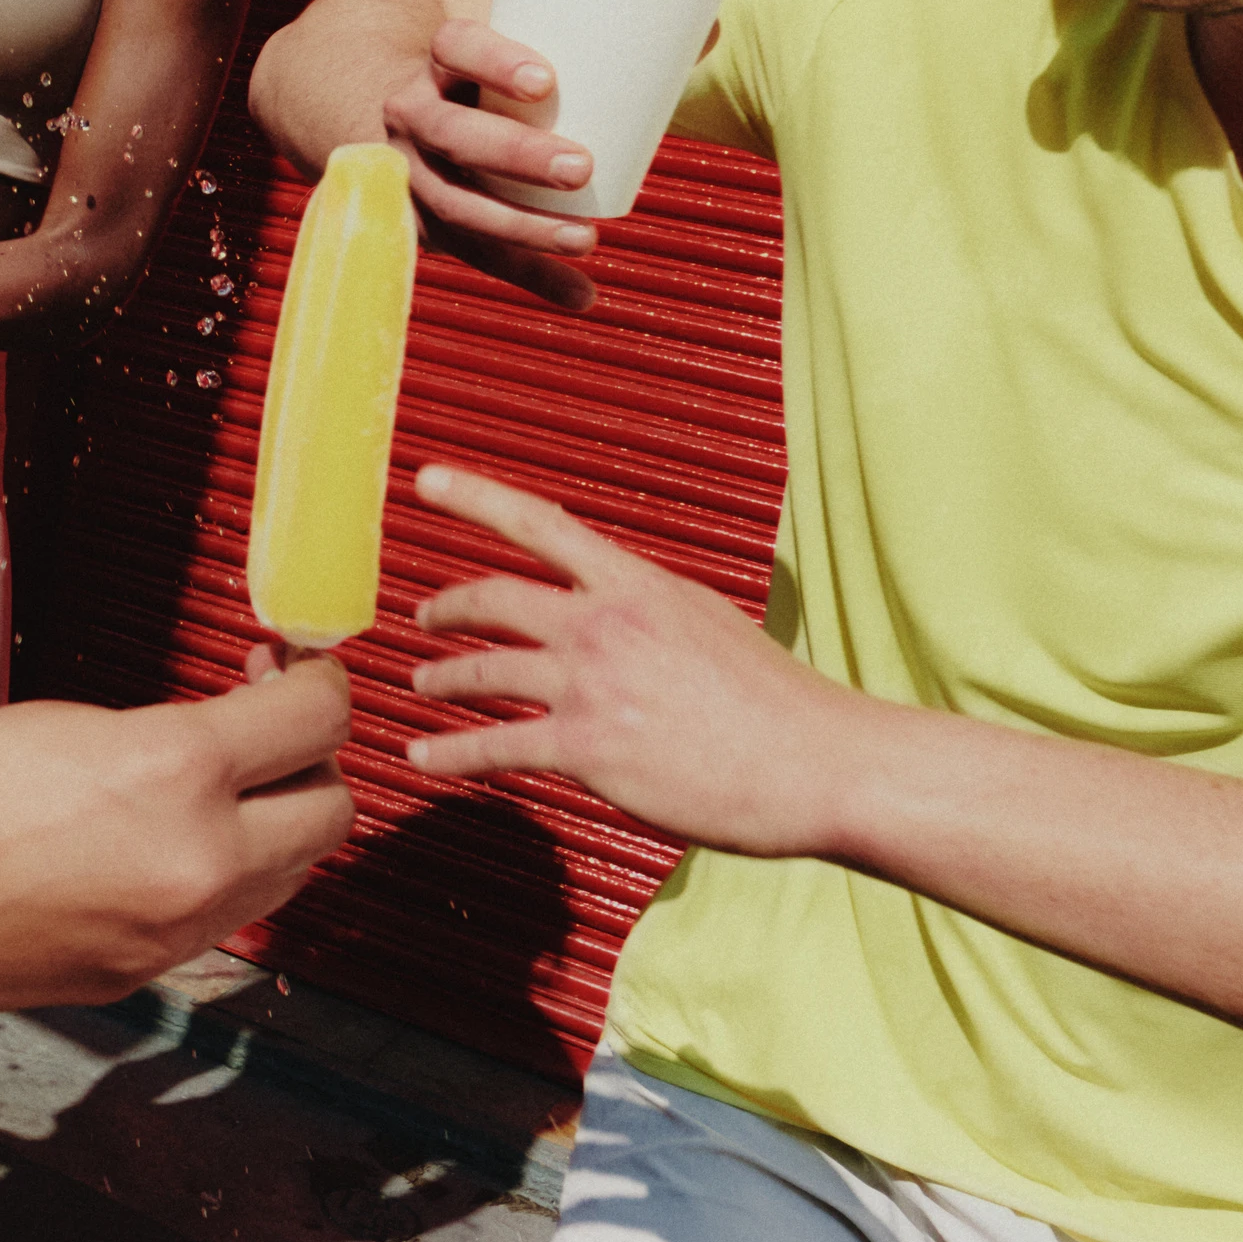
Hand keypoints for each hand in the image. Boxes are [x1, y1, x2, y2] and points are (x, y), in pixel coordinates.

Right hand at [0, 644, 358, 1016]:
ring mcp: (167, 934)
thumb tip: (222, 738)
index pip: (315, 721)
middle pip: (328, 813)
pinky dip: (213, 884)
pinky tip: (157, 849)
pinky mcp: (133, 977)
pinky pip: (215, 925)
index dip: (316, 685)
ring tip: (217, 790)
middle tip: (264, 728)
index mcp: (175, 773)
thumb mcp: (64, 721)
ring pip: (285, 878)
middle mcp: (194, 863)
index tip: (295, 671)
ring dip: (272, 830)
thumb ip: (165, 737)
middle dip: (308, 764)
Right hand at [270, 0, 609, 310]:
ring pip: (457, 204)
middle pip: (453, 135)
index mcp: (430, 57)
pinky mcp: (424, 219)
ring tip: (585, 239)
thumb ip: (579, 14)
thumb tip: (704, 28)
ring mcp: (408, 173)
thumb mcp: (492, 18)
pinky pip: (474, 252)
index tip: (543, 79)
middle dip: (515, 155)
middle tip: (580, 165)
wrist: (349, 90)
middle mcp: (408, 116)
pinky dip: (528, 276)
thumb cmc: (455, 51)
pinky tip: (580, 296)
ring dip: (520, 227)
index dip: (492, 59)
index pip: (452, 47)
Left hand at [405, 466, 874, 858]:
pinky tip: (423, 757)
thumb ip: (649, 611)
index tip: (428, 479)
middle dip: (446, 605)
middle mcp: (604, 624)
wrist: (818, 762)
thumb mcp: (707, 622)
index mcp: (638, 585)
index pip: (542, 525)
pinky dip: (448, 753)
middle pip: (493, 598)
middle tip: (423, 616)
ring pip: (482, 672)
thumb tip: (616, 607)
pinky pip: (492, 747)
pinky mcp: (587, 748)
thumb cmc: (778, 703)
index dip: (476, 497)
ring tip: (423, 683)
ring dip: (442, 678)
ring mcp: (591, 685)